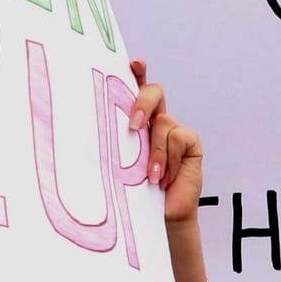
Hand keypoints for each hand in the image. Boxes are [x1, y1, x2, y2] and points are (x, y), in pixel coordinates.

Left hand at [128, 61, 202, 224]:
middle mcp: (157, 122)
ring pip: (164, 124)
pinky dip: (169, 159)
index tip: (134, 63)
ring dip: (155, 153)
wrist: (160, 218)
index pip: (136, 89)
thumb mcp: (119, 163)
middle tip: (133, 126)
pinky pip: (179, 138)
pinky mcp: (191, 143)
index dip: (137, 72)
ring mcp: (176, 131)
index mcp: (136, 122)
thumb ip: (115, 142)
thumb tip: (89, 129)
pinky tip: (165, 178)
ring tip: (151, 177)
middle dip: (142, 102)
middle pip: (154, 93)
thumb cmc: (134, 193)